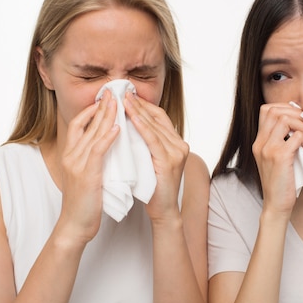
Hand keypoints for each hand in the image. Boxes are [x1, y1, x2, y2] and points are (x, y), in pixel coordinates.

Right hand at [57, 89, 119, 243]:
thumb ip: (93, 158)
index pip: (78, 123)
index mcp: (70, 154)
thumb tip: (108, 144)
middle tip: (113, 92)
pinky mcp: (87, 174)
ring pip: (92, 133)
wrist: (76, 224)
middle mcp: (71, 155)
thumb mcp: (86, 174)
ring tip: (119, 103)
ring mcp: (77, 164)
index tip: (104, 99)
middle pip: (86, 123)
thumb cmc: (85, 202)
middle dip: (101, 107)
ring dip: (107, 117)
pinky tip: (119, 128)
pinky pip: (98, 151)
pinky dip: (108, 137)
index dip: (90, 110)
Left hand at [124, 91, 187, 224]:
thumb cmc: (153, 188)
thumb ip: (146, 145)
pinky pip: (153, 139)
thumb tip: (129, 127)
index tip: (127, 95)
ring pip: (154, 126)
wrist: (164, 211)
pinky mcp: (170, 161)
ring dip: (137, 111)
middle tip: (122, 92)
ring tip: (123, 100)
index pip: (159, 117)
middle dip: (139, 104)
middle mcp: (179, 145)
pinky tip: (130, 118)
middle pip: (157, 118)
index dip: (144, 105)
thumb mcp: (150, 161)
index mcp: (176, 143)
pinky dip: (141, 127)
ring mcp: (177, 152)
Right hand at [252, 103, 302, 217]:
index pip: (266, 110)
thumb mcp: (275, 159)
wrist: (276, 205)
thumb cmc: (281, 183)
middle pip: (274, 110)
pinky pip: (297, 137)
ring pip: (285, 119)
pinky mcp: (280, 157)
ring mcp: (268, 149)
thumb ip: (281, 142)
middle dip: (295, 114)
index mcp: (258, 142)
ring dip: (301, 126)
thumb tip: (299, 124)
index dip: (284, 108)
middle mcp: (261, 143)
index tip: (297, 119)